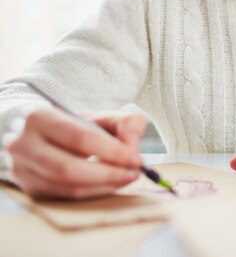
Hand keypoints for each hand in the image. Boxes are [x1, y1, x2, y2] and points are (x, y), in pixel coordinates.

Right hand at [7, 107, 145, 198]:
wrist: (42, 136)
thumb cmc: (76, 125)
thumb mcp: (100, 116)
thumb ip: (125, 123)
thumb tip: (132, 145)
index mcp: (40, 117)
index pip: (79, 137)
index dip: (110, 150)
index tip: (136, 158)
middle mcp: (24, 144)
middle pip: (68, 167)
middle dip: (108, 173)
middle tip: (134, 173)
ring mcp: (23, 168)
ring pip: (67, 185)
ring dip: (103, 185)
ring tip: (127, 178)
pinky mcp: (30, 188)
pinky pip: (66, 195)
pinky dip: (93, 192)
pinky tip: (111, 185)